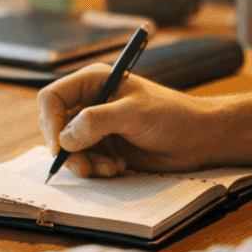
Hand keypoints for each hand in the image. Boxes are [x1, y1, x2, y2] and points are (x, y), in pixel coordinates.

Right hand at [37, 64, 216, 176]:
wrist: (200, 139)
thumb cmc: (173, 116)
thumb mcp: (135, 114)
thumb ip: (97, 121)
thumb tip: (65, 138)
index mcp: (93, 82)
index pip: (52, 98)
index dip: (51, 122)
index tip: (59, 147)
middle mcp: (90, 102)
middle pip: (55, 126)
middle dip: (66, 149)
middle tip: (83, 167)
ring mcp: (97, 126)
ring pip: (69, 148)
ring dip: (84, 162)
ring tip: (110, 168)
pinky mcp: (105, 146)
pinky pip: (85, 160)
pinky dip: (97, 168)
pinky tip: (118, 167)